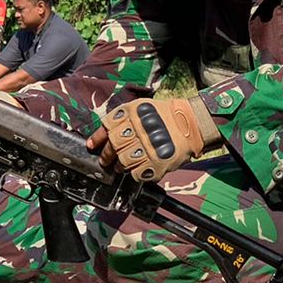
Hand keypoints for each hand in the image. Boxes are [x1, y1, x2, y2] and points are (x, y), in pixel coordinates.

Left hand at [92, 97, 217, 180]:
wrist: (189, 124)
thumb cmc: (162, 116)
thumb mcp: (141, 108)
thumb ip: (121, 119)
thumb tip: (99, 137)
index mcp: (133, 113)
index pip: (107, 126)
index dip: (98, 138)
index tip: (92, 146)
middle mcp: (139, 129)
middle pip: (113, 145)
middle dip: (106, 155)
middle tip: (105, 160)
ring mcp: (148, 147)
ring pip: (123, 162)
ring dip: (119, 166)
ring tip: (121, 166)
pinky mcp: (157, 162)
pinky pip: (137, 174)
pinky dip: (135, 173)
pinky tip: (138, 169)